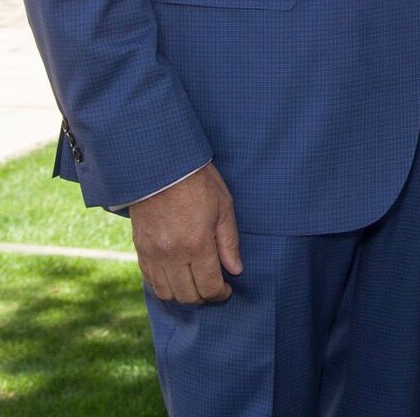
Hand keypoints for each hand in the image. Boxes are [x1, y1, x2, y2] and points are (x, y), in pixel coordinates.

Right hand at [130, 162, 242, 304]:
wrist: (161, 167)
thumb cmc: (199, 183)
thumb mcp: (224, 207)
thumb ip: (229, 242)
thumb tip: (235, 270)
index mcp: (197, 245)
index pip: (209, 287)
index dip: (220, 294)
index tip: (227, 290)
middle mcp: (172, 255)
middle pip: (187, 296)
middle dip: (203, 297)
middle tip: (214, 288)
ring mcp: (153, 255)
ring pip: (166, 293)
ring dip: (183, 294)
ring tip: (196, 283)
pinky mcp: (140, 250)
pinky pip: (150, 280)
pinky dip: (164, 285)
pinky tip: (177, 276)